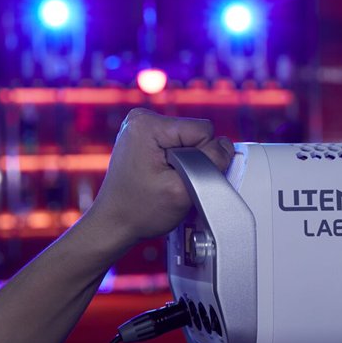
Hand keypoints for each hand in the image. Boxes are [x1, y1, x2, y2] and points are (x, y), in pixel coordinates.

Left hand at [85, 110, 233, 249]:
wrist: (114, 223)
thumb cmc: (141, 211)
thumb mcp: (184, 190)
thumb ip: (211, 163)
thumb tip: (227, 146)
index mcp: (148, 124)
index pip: (203, 130)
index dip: (203, 158)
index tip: (180, 178)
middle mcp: (143, 118)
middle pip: (196, 134)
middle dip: (193, 161)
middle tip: (172, 182)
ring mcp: (142, 127)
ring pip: (189, 141)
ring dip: (185, 163)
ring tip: (165, 181)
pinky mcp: (145, 137)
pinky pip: (178, 145)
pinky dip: (177, 163)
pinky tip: (162, 177)